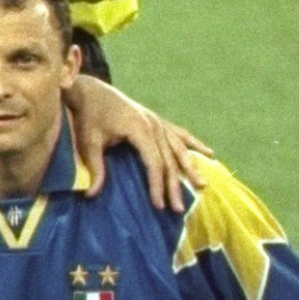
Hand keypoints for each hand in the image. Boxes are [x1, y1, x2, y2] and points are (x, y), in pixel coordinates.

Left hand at [64, 76, 208, 210]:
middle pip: (169, 159)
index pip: (154, 163)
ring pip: (179, 148)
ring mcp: (158, 121)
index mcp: (139, 129)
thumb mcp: (89, 141)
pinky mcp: (157, 120)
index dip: (157, 185)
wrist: (91, 90)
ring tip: (201, 185)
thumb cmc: (88, 116)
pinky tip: (209, 154)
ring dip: (190, 168)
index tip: (159, 205)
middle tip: (179, 209)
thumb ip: (95, 168)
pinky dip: (194, 144)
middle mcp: (154, 125)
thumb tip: (91, 195)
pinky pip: (180, 134)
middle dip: (174, 185)